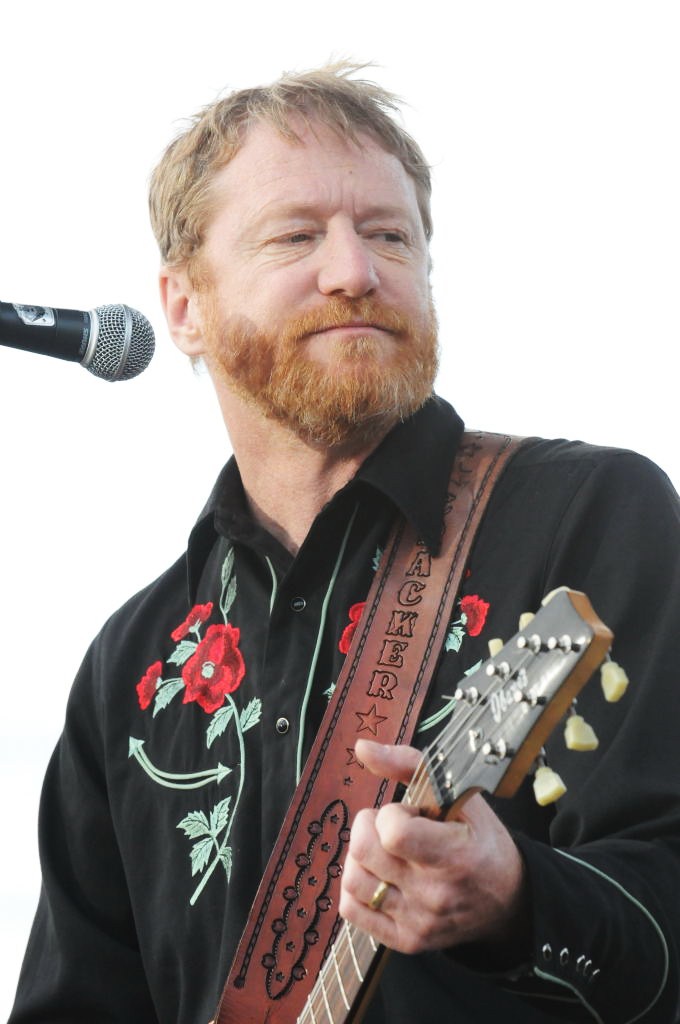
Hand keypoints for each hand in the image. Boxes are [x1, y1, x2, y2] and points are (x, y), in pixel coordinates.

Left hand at [338, 739, 527, 955]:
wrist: (508, 900)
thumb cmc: (480, 839)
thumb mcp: (458, 793)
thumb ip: (408, 764)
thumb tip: (361, 748)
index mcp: (455, 854)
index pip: (393, 832)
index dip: (390, 814)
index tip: (407, 813)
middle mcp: (435, 894)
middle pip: (364, 851)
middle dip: (368, 826)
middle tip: (390, 826)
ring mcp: (420, 921)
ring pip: (352, 880)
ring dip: (360, 855)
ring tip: (384, 850)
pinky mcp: (407, 941)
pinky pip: (352, 910)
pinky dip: (358, 887)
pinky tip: (379, 874)